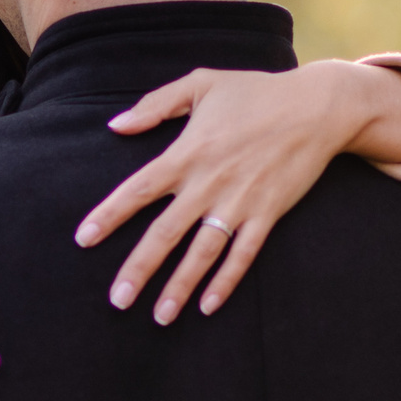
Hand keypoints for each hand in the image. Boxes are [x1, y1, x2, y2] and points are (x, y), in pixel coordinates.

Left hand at [75, 61, 400, 323]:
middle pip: (165, 233)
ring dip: (180, 286)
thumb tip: (115, 126)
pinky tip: (208, 305)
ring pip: (202, 252)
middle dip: (139, 269)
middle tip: (117, 300)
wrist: (317, 106)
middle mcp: (209, 182)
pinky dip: (226, 281)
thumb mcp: (201, 83)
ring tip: (159, 316)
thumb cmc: (256, 92)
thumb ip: (155, 104)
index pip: (138, 189)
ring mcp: (240, 201)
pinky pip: (243, 254)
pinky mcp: (267, 213)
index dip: (109, 215)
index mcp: (188, 152)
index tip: (83, 240)